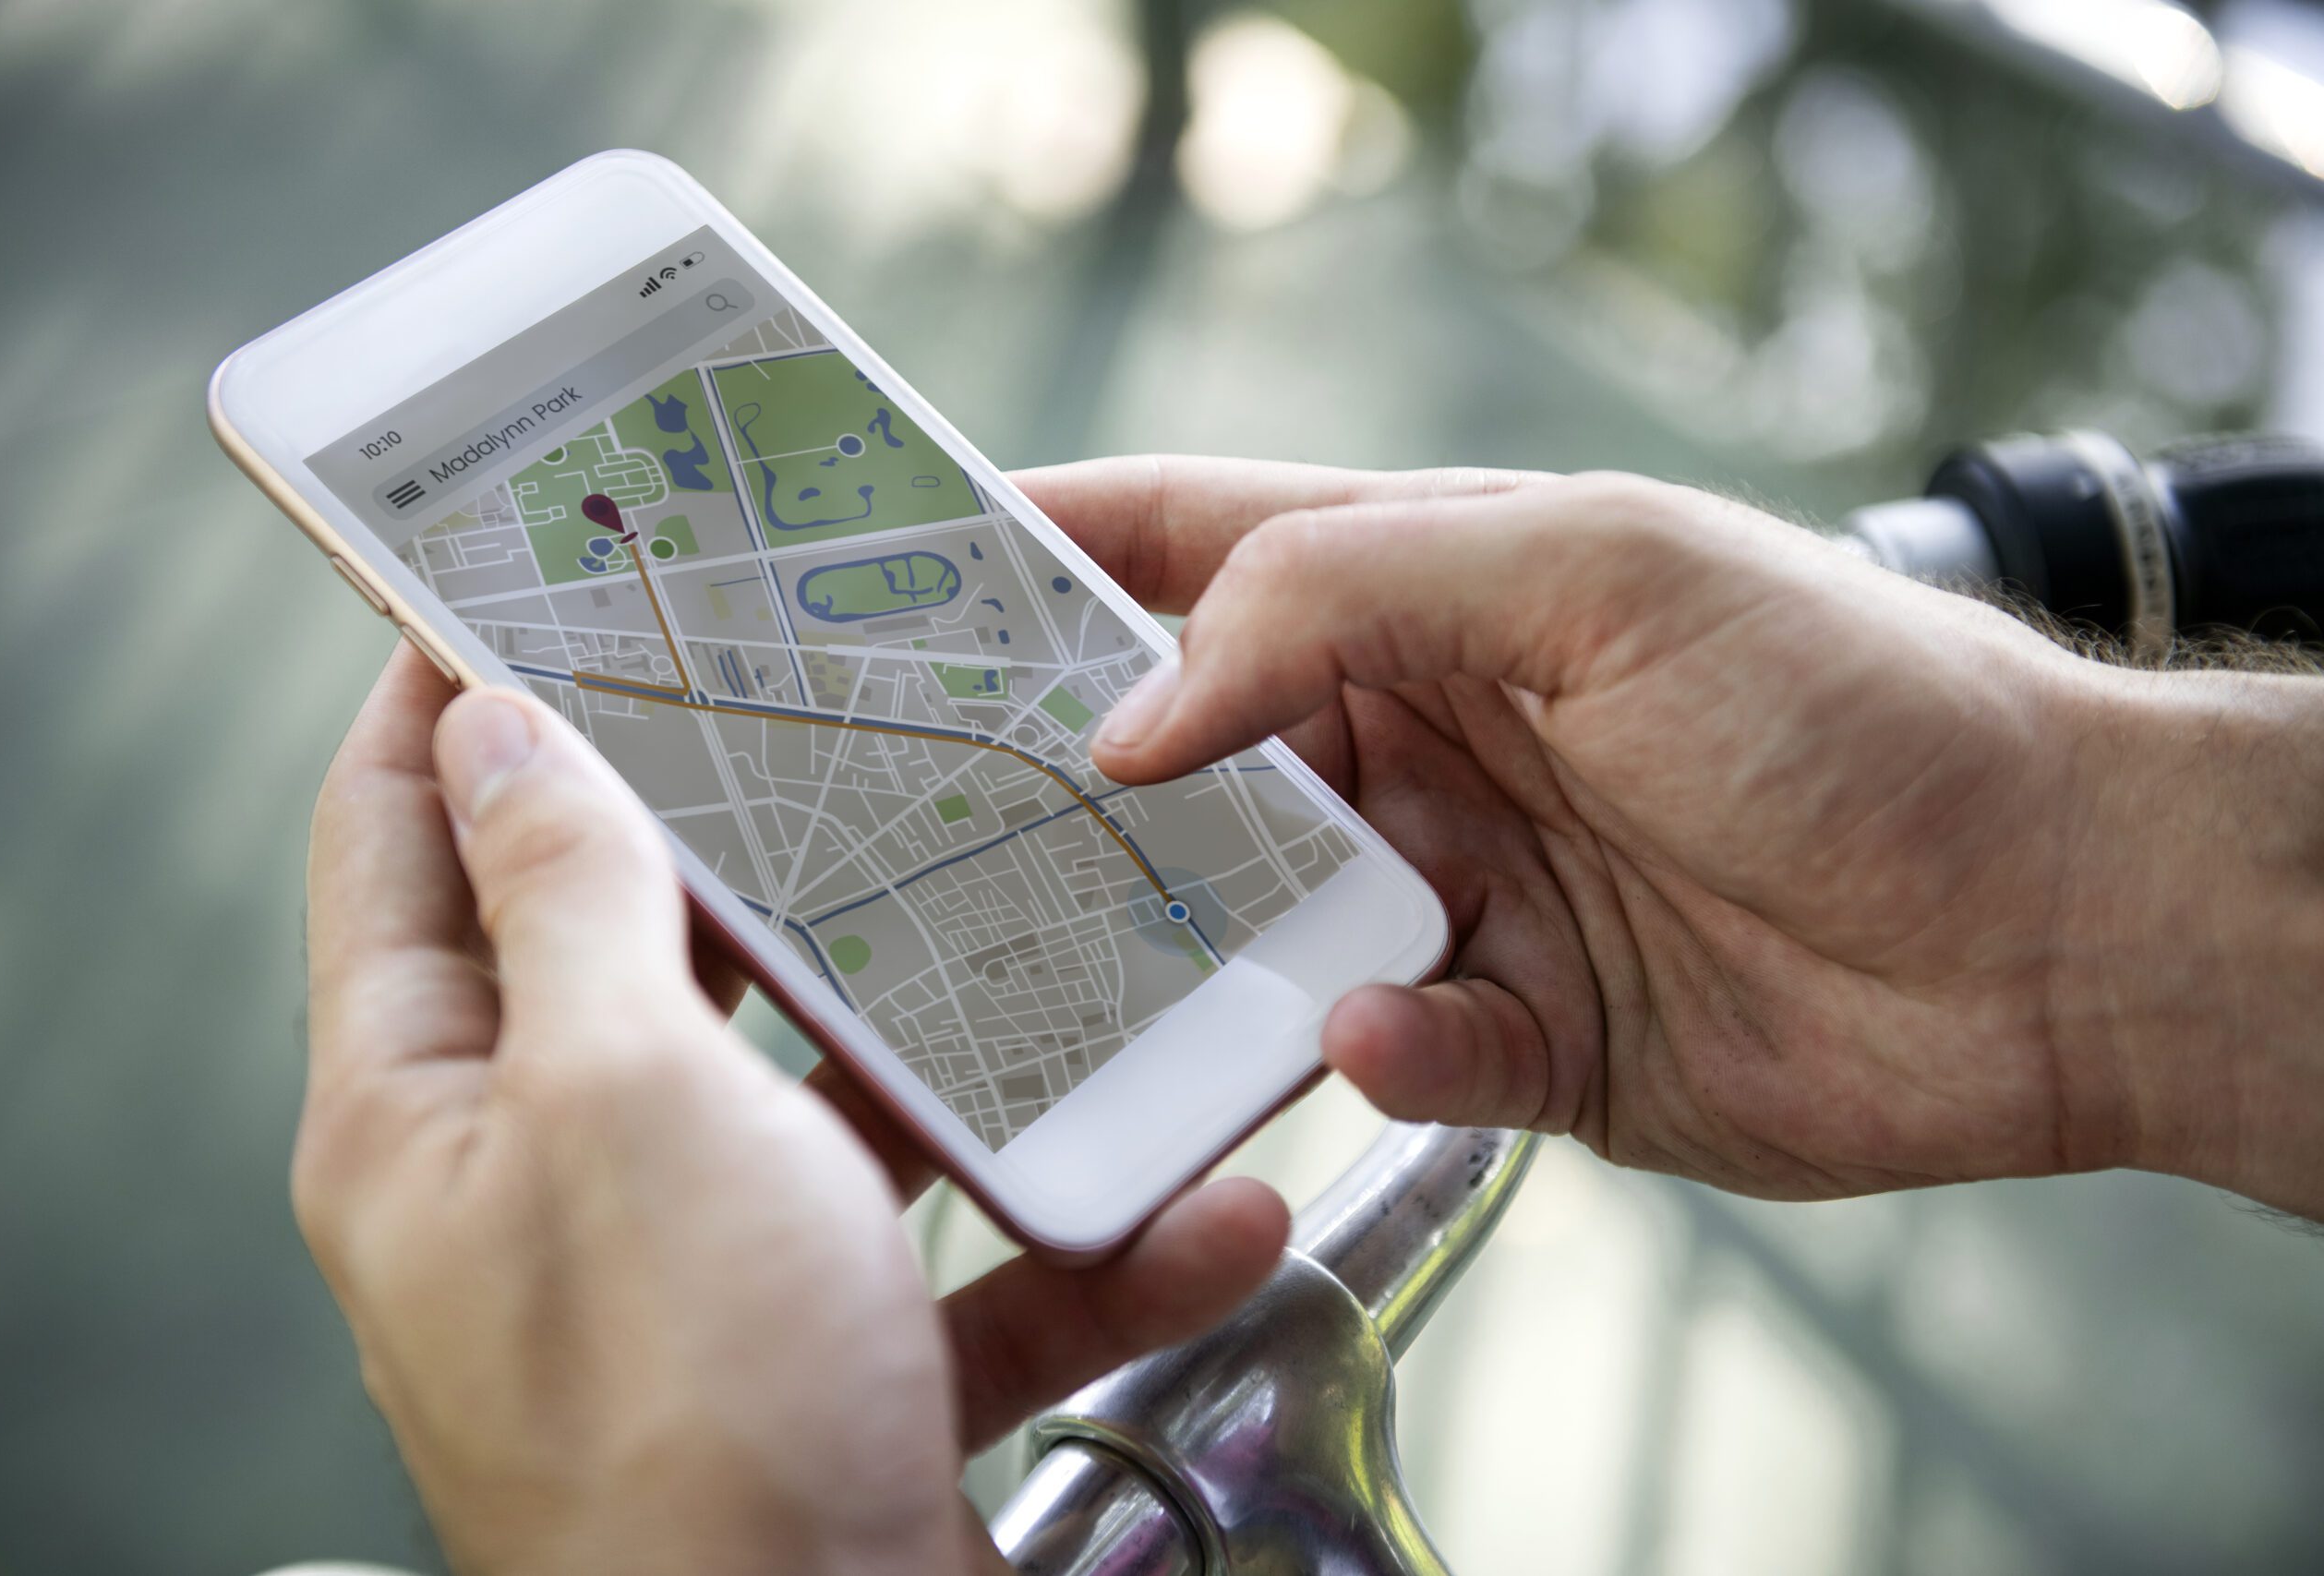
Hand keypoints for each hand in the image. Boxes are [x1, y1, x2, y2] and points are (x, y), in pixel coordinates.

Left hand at [296, 646, 1287, 1575]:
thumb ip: (572, 902)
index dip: (452, 697)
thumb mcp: (620, 1099)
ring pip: (829, 1111)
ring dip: (959, 1047)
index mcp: (432, 1110)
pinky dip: (1081, 1240)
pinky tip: (1201, 1205)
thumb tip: (499, 733)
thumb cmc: (686, 1420)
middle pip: (638, 961)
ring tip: (1059, 936)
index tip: (536, 585)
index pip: (403, 843)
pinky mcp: (833, 1381)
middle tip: (847, 718)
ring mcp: (697, 1293)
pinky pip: (961, 1273)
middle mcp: (547, 1197)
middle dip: (749, 845)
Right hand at [1018, 458, 2323, 1216]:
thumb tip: (1143, 713)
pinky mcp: (1519, 1036)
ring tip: (1092, 960)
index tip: (905, 574)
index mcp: (1437, 592)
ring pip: (1257, 923)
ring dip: (1187, 942)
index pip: (1205, 547)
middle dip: (1076, 777)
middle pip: (1199, 752)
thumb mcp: (1594, 571)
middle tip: (932, 810)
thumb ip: (1346, 599)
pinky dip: (1371, 1046)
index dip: (1057, 550)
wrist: (2050, 923)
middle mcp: (1430, 741)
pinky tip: (1379, 1030)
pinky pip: (1387, 1051)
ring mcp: (1466, 892)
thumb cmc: (1846, 699)